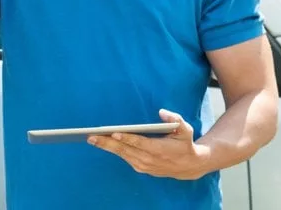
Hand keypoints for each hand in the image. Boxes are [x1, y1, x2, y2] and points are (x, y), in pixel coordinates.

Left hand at [87, 109, 211, 180]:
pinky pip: (125, 158)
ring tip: (92, 139)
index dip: (126, 138)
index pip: (139, 142)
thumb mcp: (186, 130)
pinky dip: (114, 151)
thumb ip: (175, 119)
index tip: (113, 132)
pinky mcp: (141, 168)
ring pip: (122, 154)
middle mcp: (149, 159)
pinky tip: (103, 143)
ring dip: (106, 147)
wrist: (188, 167)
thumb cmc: (185, 144)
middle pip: (125, 149)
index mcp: (158, 149)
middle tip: (92, 136)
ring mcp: (144, 165)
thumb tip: (161, 112)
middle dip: (107, 142)